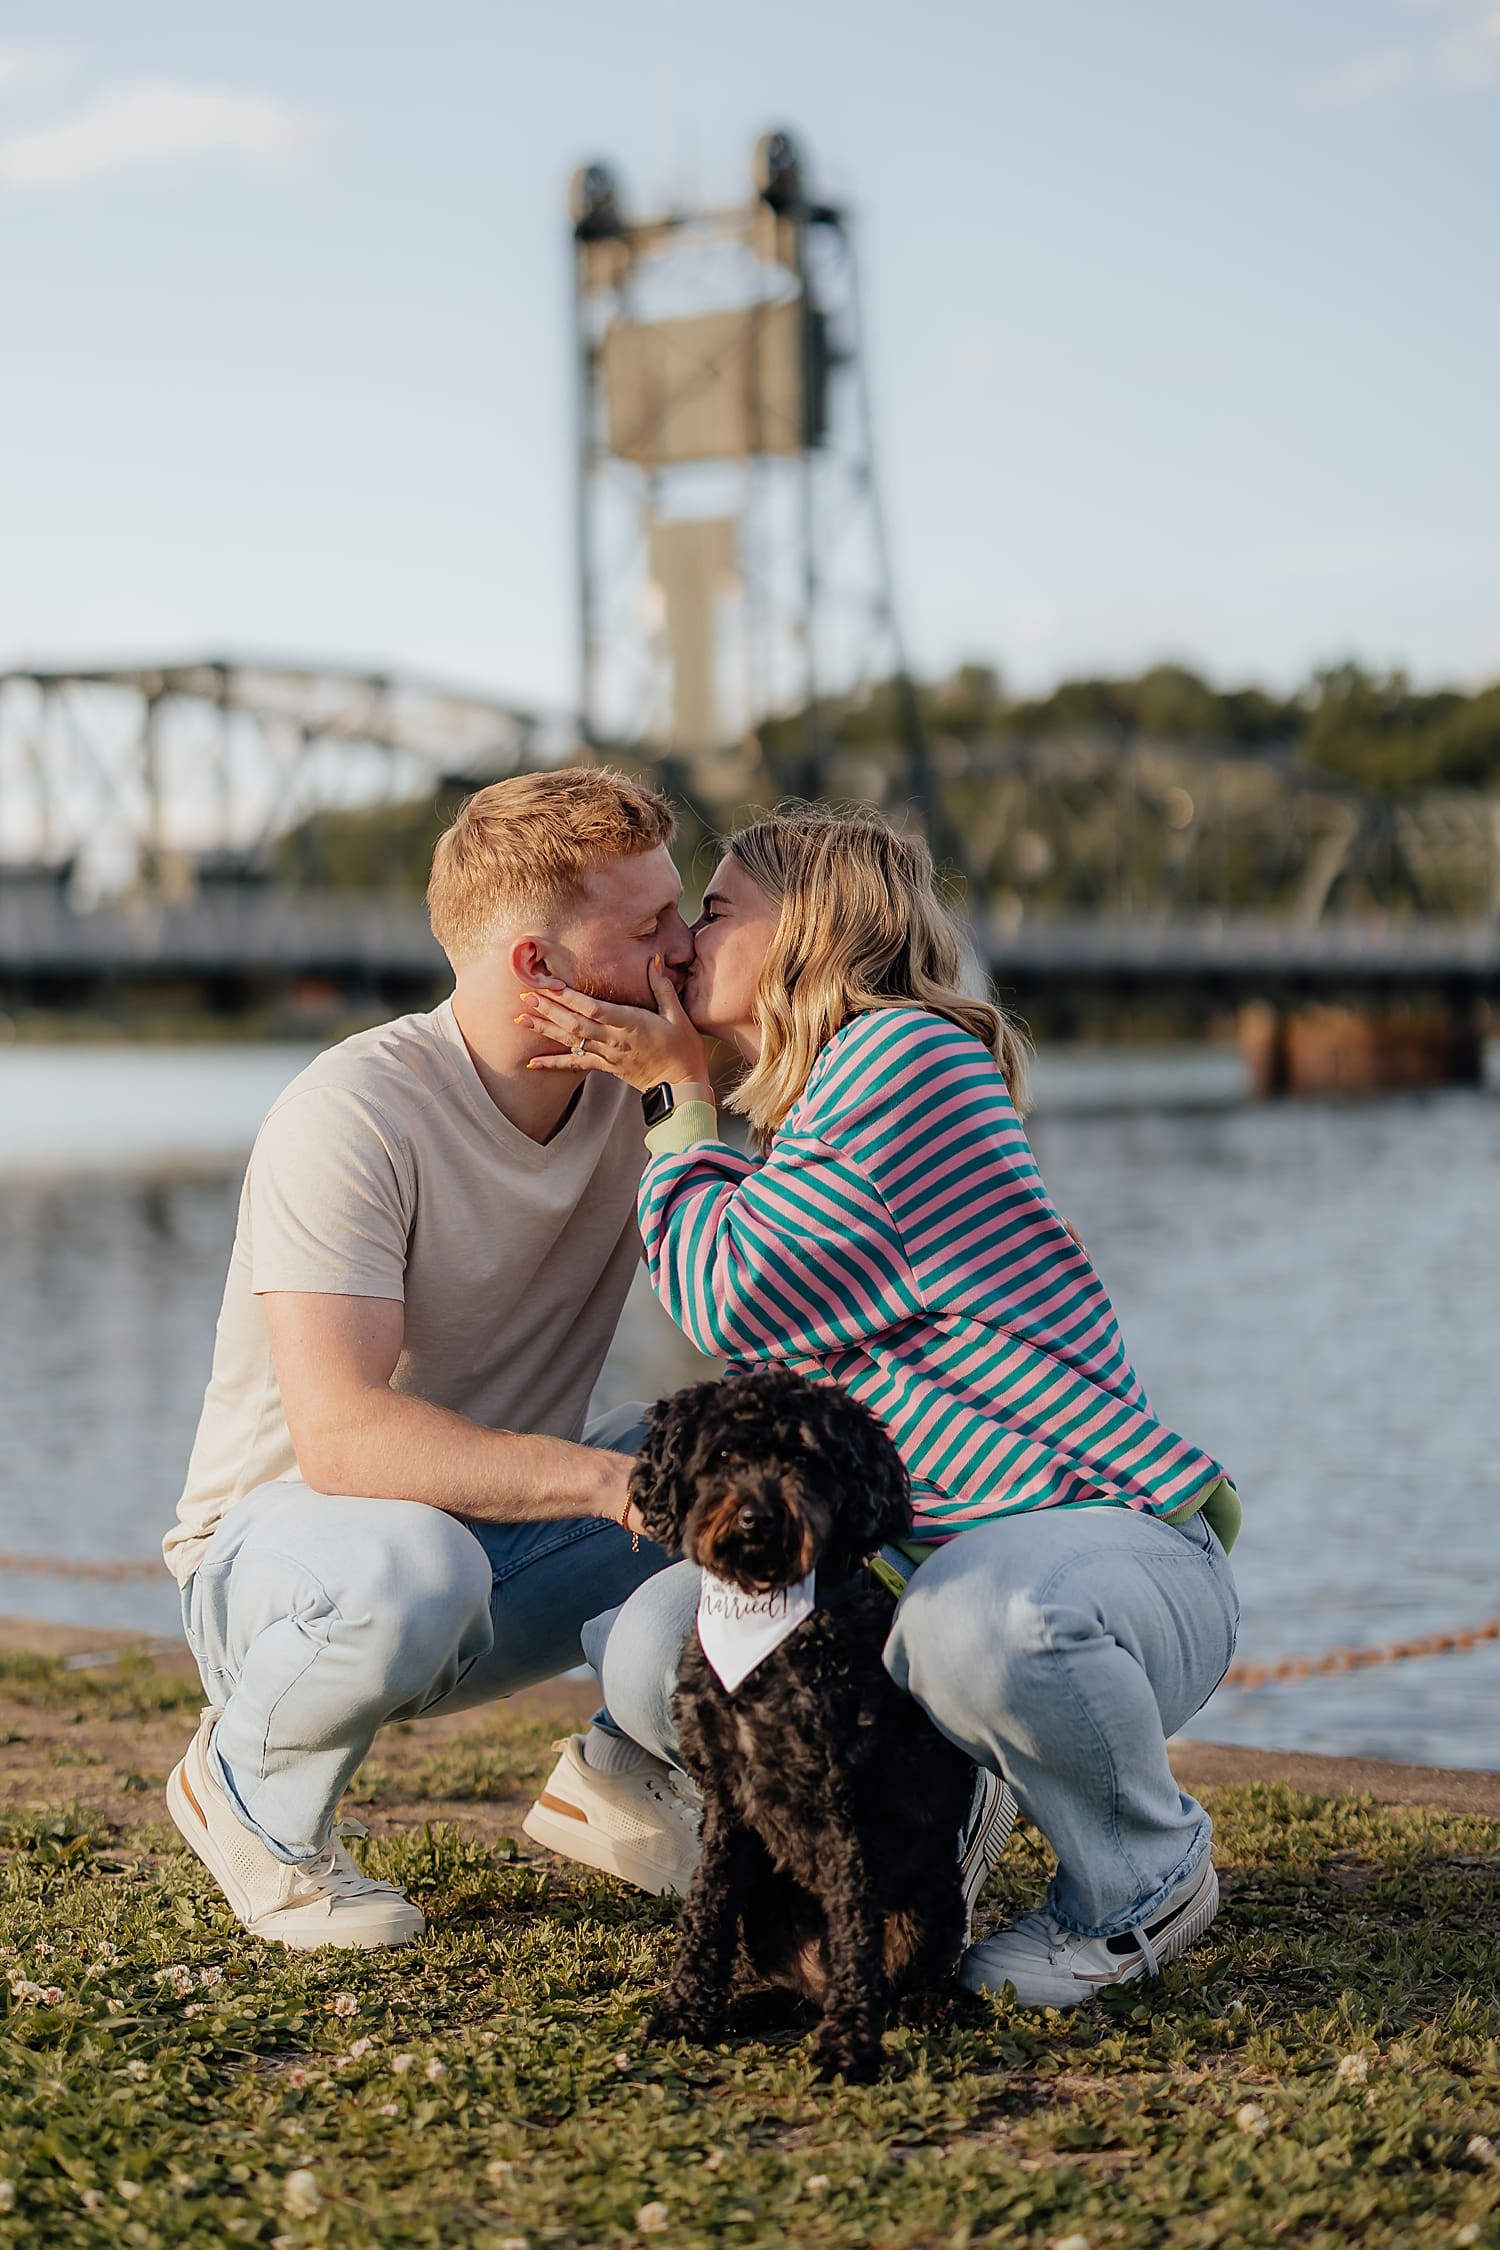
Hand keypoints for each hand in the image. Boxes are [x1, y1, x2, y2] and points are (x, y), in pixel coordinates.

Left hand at [518, 959, 709, 1095]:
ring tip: (522, 1020)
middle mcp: (614, 1039)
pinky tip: (533, 1063)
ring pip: (571, 1040)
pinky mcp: (605, 1067)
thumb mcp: (677, 1015)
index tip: (551, 985)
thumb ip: (662, 987)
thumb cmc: (683, 1051)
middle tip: (525, 995)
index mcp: (631, 1024)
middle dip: (549, 1009)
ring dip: (545, 1029)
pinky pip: (575, 1064)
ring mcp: (607, 1054)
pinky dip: (553, 1063)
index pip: (594, 1008)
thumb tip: (654, 961)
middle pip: (575, 1022)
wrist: (682, 1087)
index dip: (571, 997)